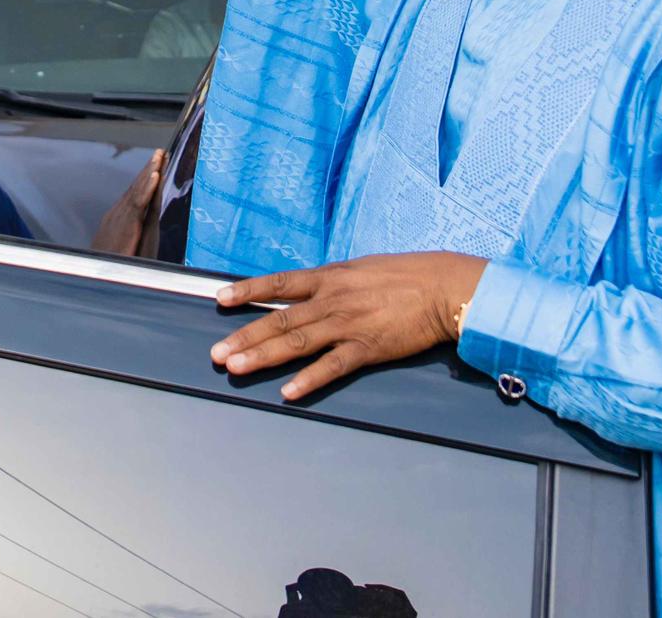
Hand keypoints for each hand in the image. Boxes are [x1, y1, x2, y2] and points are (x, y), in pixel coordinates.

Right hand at [91, 148, 164, 257]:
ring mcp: (122, 216)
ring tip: (159, 156)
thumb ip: (127, 236)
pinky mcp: (127, 224)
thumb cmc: (108, 265)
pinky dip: (148, 187)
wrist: (95, 275)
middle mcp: (118, 212)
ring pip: (139, 189)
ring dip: (150, 170)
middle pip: (136, 186)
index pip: (133, 193)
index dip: (144, 178)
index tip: (155, 165)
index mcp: (118, 218)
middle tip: (159, 152)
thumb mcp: (120, 247)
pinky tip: (156, 175)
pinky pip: (139, 202)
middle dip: (149, 168)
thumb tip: (131, 232)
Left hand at [210, 252, 488, 401]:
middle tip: (216, 354)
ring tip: (236, 368)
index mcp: (330, 277)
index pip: (279, 283)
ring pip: (297, 342)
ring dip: (263, 356)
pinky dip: (309, 379)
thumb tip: (311, 289)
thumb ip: (334, 282)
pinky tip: (288, 391)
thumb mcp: (362, 270)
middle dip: (244, 337)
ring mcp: (348, 324)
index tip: (220, 300)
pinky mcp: (368, 348)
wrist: (444, 288)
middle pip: (279, 319)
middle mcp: (332, 299)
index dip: (248, 291)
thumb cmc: (408, 276)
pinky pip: (333, 366)